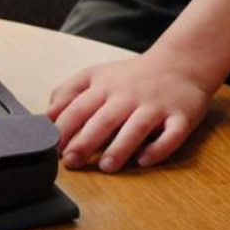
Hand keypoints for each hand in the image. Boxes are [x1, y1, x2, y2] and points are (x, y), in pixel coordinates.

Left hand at [48, 52, 212, 172]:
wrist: (181, 62)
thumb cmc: (131, 76)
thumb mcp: (95, 75)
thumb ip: (68, 92)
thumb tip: (47, 116)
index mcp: (104, 87)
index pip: (78, 108)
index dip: (64, 129)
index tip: (53, 148)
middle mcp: (129, 96)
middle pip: (104, 119)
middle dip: (85, 142)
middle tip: (72, 161)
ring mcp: (156, 106)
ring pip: (137, 127)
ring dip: (120, 148)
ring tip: (106, 166)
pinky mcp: (182, 116)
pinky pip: (172, 134)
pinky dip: (159, 148)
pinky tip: (144, 160)